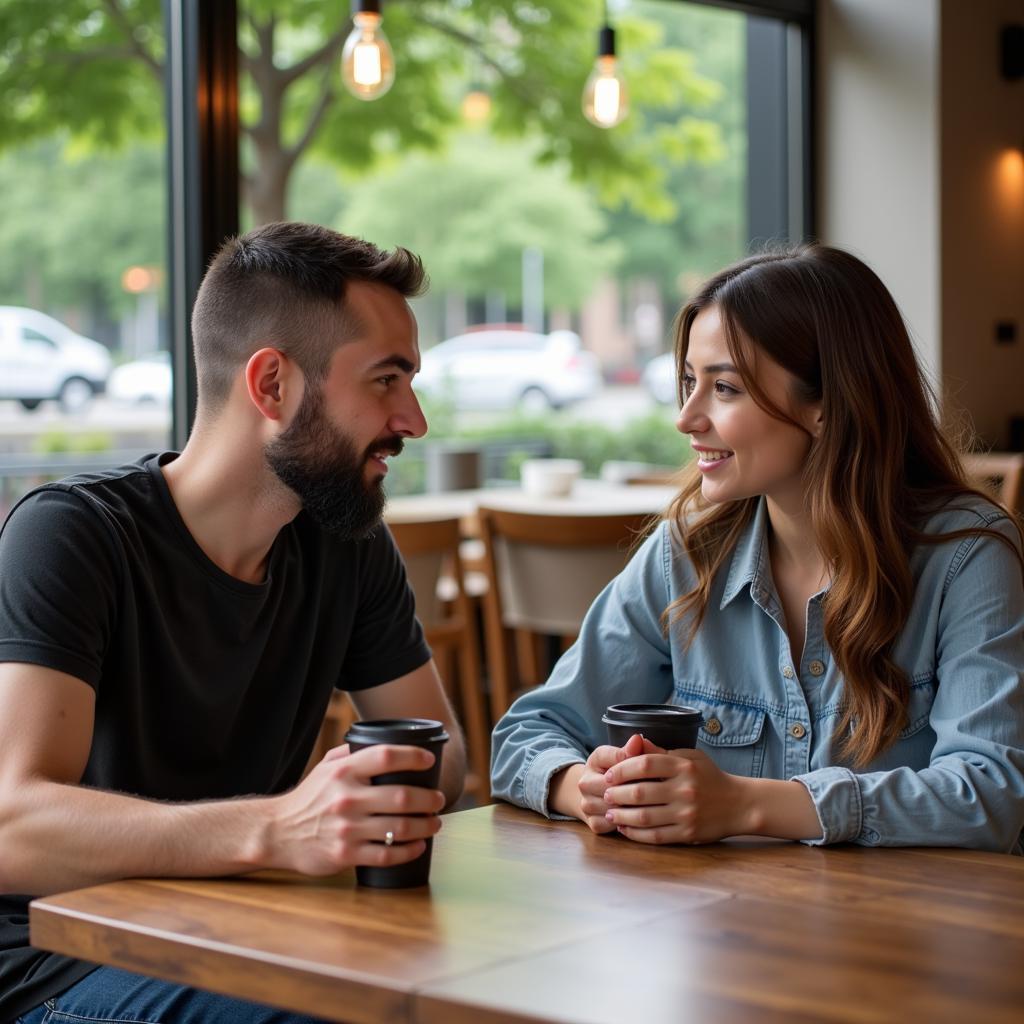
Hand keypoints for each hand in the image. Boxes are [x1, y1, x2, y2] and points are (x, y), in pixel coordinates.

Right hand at [266, 744, 445, 874]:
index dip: (413, 756)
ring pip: (399, 828)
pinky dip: (409, 851)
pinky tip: (418, 846)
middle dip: (429, 799)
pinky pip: (386, 854)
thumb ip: (351, 753)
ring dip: (425, 825)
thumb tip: (383, 740)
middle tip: (439, 799)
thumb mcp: (324, 767)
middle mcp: (346, 798)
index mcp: (343, 772)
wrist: (277, 832)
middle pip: (401, 796)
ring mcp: (346, 828)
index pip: (386, 757)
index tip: (429, 760)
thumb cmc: (308, 797)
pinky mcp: (345, 854)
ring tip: (435, 822)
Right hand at [577, 733, 651, 833]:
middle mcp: (584, 784)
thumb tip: (638, 739)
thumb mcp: (620, 755)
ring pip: (615, 810)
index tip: (656, 774)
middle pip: (616, 790)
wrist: (595, 792)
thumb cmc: (613, 770)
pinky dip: (630, 824)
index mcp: (594, 761)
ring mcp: (587, 806)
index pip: (619, 765)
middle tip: (661, 795)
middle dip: (638, 793)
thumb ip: (630, 750)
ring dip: (635, 810)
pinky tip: (643, 820)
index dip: (639, 772)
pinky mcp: (593, 824)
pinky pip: (614, 826)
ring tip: (654, 807)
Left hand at [601, 746, 747, 844]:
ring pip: (644, 817)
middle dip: (617, 794)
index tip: (609, 774)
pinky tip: (624, 830)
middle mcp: (684, 790)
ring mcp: (686, 813)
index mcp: (683, 766)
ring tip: (610, 813)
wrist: (740, 804)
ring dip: (622, 816)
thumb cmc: (710, 777)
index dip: (622, 769)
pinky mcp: (688, 833)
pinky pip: (656, 836)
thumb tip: (635, 739)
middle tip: (604, 795)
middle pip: (640, 792)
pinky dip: (636, 834)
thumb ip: (661, 751)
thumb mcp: (690, 756)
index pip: (645, 764)